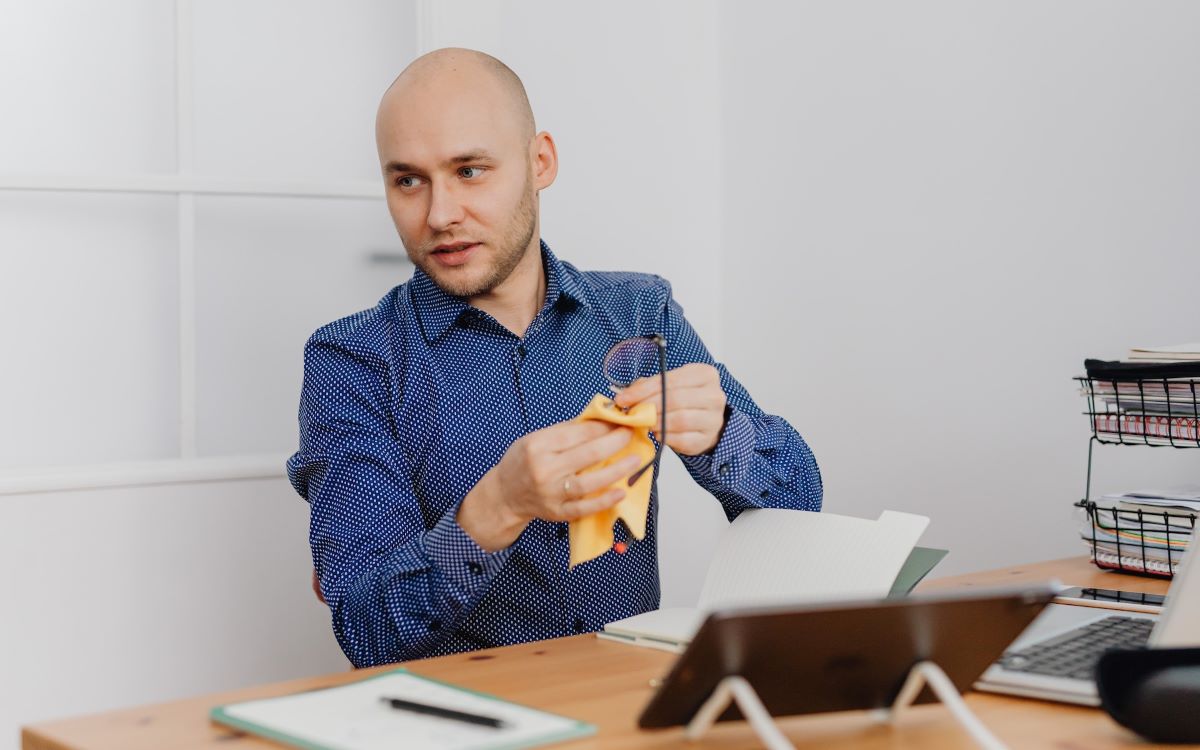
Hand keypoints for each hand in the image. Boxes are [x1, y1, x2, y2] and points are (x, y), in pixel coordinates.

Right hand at [458, 420, 642, 549]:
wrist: (505, 494)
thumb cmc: (522, 462)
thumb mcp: (535, 438)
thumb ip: (565, 431)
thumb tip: (599, 418)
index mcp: (538, 446)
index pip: (577, 433)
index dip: (602, 426)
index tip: (619, 421)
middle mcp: (544, 470)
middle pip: (587, 455)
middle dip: (615, 442)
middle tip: (631, 435)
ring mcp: (551, 494)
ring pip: (590, 482)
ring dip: (617, 470)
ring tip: (635, 460)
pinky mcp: (558, 512)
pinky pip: (585, 507)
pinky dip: (604, 501)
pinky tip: (621, 492)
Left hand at [613, 362, 725, 456]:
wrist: (704, 422)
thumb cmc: (684, 400)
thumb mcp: (668, 386)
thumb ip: (647, 386)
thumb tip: (625, 396)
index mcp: (704, 375)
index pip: (670, 380)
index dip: (643, 390)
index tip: (623, 399)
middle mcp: (714, 395)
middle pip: (675, 399)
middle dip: (649, 406)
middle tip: (633, 413)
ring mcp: (714, 418)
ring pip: (680, 420)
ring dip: (657, 422)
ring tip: (645, 423)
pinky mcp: (707, 438)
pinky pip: (683, 439)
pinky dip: (666, 436)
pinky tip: (658, 433)